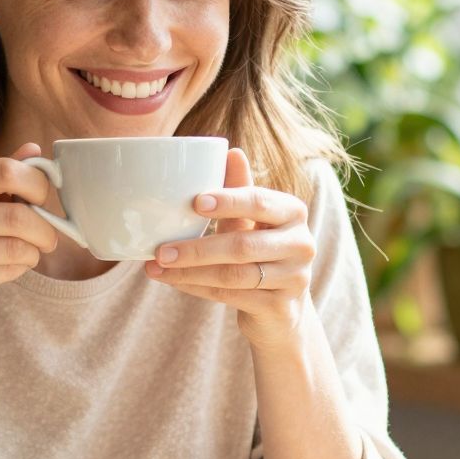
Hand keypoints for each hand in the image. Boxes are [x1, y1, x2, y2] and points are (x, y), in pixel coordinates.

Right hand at [0, 143, 61, 347]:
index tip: (42, 198)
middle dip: (45, 228)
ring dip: (33, 253)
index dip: (36, 184)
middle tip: (48, 237)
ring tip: (26, 254)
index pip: (4, 170)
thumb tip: (34, 149)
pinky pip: (7, 271)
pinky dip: (17, 270)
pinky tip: (4, 268)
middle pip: (17, 214)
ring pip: (17, 247)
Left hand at [146, 147, 314, 348]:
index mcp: (293, 212)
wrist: (283, 307)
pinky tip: (175, 282)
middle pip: (243, 245)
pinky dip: (198, 288)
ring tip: (158, 267)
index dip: (228, 201)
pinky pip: (231, 297)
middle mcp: (301, 244)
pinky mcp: (281, 308)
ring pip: (234, 275)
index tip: (194, 202)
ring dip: (191, 272)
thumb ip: (240, 189)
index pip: (260, 202)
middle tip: (161, 249)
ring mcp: (294, 278)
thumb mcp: (253, 219)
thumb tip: (231, 151)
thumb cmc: (262, 251)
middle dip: (197, 248)